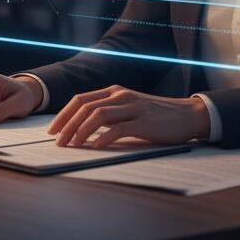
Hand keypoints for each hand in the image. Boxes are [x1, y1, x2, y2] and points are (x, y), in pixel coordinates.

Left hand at [48, 86, 209, 148]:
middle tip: (57, 142)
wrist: (187, 115)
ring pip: (98, 115)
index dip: (64, 114)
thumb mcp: (128, 109)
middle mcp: (121, 96)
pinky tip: (95, 147)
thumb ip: (109, 114)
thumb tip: (81, 129)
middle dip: (67, 124)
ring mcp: (132, 107)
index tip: (52, 130)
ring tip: (72, 146)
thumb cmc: (155, 116)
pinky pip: (118, 129)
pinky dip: (103, 138)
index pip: (81, 99)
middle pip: (85, 106)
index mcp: (114, 91)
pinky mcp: (143, 122)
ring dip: (80, 131)